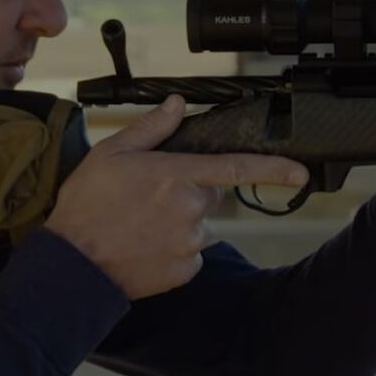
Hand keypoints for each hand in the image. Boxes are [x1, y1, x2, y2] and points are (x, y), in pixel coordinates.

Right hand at [44, 94, 308, 299]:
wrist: (73, 265)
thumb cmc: (87, 205)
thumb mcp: (111, 154)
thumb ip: (151, 128)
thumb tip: (178, 104)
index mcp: (177, 175)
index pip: (237, 168)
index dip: (276, 169)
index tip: (301, 173)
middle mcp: (191, 209)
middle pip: (209, 194)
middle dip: (189, 191)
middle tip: (148, 197)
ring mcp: (190, 242)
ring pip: (198, 225)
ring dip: (179, 222)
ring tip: (139, 224)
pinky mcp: (185, 270)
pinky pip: (190, 254)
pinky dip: (173, 249)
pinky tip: (144, 245)